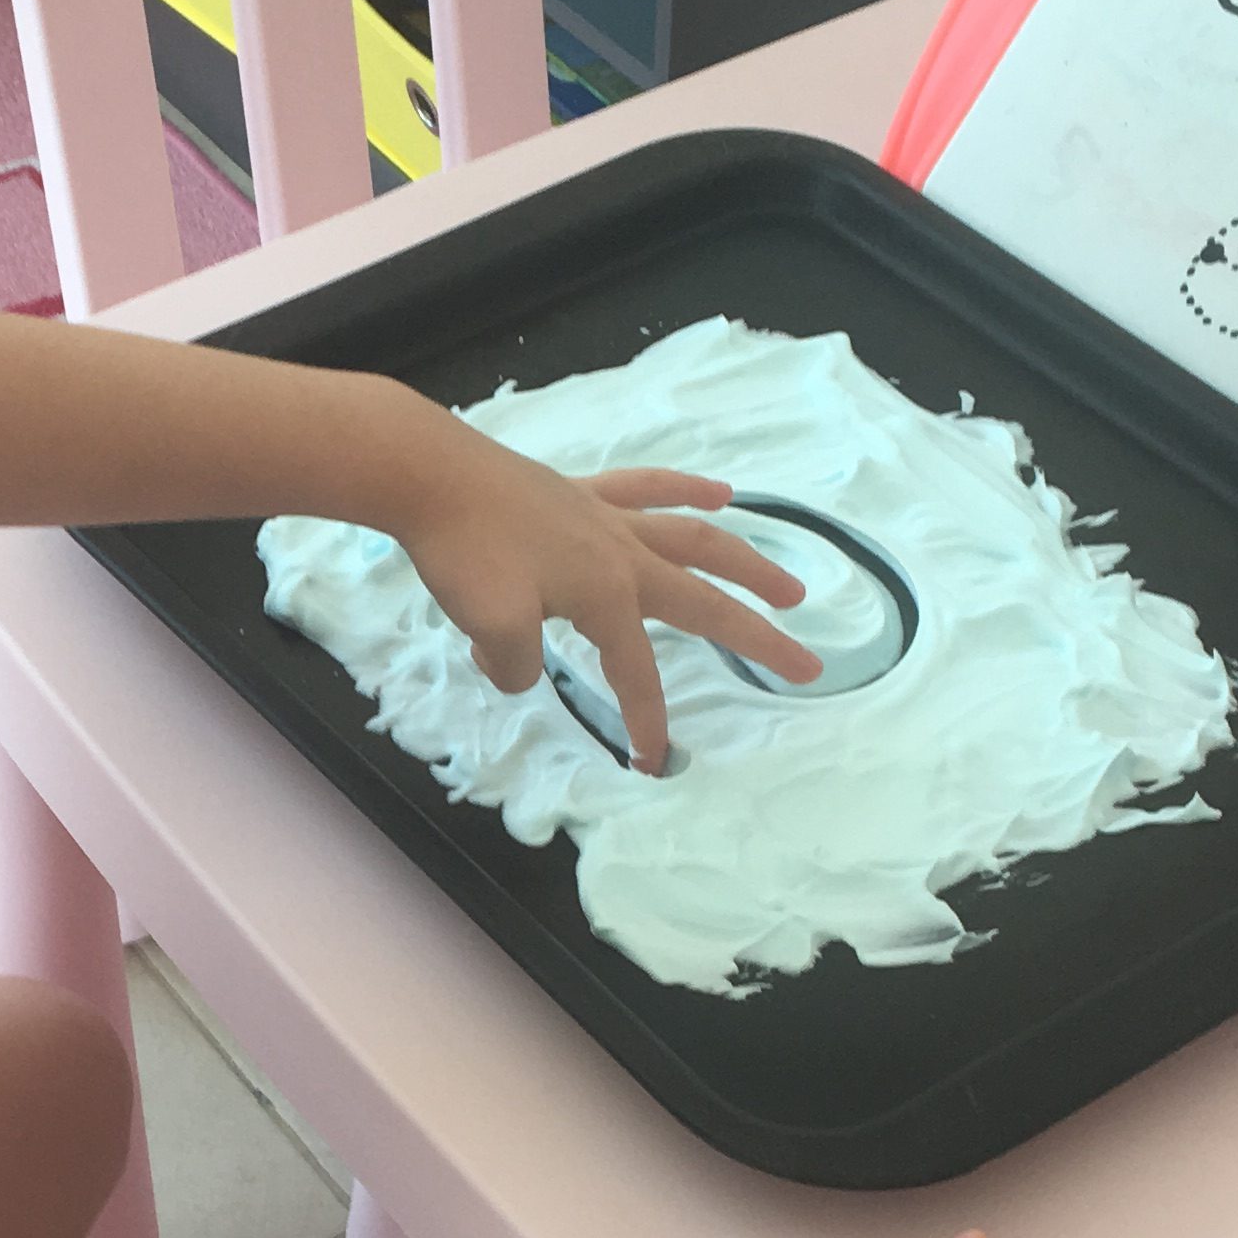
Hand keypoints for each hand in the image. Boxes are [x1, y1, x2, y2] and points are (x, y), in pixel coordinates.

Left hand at [384, 417, 821, 768]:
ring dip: (747, 563)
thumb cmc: (461, 551)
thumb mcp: (489, 629)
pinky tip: (720, 492)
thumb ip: (517, 666)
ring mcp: (605, 516)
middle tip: (808, 664)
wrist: (428, 473)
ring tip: (789, 586)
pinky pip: (648, 488)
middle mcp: (622, 553)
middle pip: (705, 601)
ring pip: (696, 538)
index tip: (651, 763)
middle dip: (758, 638)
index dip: (647, 721)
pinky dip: (687, 490)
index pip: (637, 672)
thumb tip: (521, 671)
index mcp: (606, 594)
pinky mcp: (580, 491)